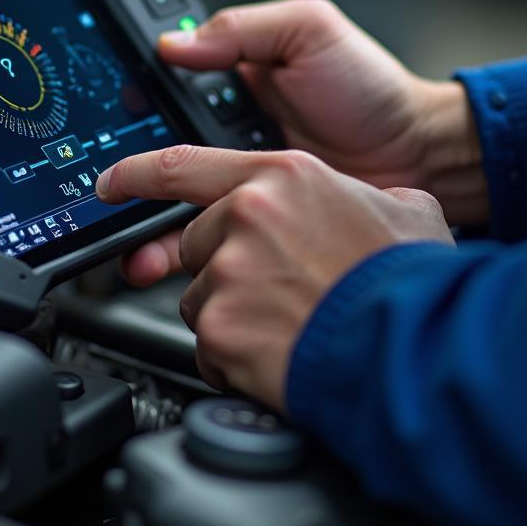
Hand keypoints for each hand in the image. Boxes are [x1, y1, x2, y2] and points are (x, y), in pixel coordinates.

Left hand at [98, 146, 453, 409]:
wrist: (416, 350)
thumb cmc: (410, 282)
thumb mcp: (404, 209)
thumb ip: (361, 195)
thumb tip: (364, 201)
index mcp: (281, 177)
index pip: (182, 166)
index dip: (137, 175)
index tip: (110, 183)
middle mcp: (245, 216)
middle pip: (197, 244)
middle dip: (225, 267)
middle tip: (278, 290)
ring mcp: (228, 272)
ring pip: (201, 297)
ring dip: (232, 315)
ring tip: (287, 324)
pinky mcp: (220, 329)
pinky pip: (209, 347)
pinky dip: (235, 359)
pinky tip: (279, 354)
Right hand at [123, 0, 482, 285]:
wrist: (423, 157)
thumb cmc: (370, 90)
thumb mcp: (308, 32)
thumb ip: (243, 30)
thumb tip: (173, 43)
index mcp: (227, 83)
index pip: (160, 98)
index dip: (129, 115)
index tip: (107, 136)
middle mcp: (224, 135)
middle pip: (160, 161)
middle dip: (127, 185)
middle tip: (108, 200)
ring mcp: (240, 183)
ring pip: (174, 206)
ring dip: (144, 229)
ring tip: (129, 249)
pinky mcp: (258, 224)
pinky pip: (209, 238)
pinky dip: (182, 255)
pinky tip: (165, 263)